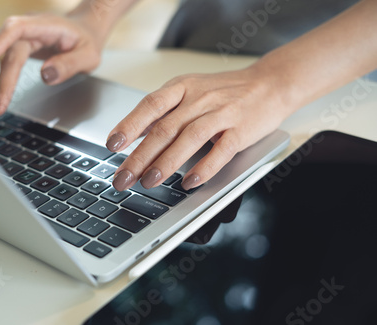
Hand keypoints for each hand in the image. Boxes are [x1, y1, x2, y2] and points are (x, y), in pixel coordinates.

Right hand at [0, 13, 104, 115]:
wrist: (84, 29)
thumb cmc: (86, 42)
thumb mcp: (89, 56)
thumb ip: (69, 65)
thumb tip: (45, 76)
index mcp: (45, 26)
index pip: (16, 29)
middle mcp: (27, 27)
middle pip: (2, 47)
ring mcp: (18, 33)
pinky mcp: (13, 41)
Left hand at [106, 66, 292, 190]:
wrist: (270, 83)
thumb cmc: (225, 91)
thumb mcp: (190, 91)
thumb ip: (165, 112)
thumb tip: (134, 136)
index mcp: (182, 87)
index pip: (150, 105)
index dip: (129, 125)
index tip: (112, 145)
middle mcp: (199, 99)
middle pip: (164, 128)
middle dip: (139, 156)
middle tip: (123, 178)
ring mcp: (222, 113)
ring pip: (189, 139)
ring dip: (166, 163)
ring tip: (149, 182)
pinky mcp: (242, 130)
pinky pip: (221, 150)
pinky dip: (204, 168)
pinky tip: (190, 182)